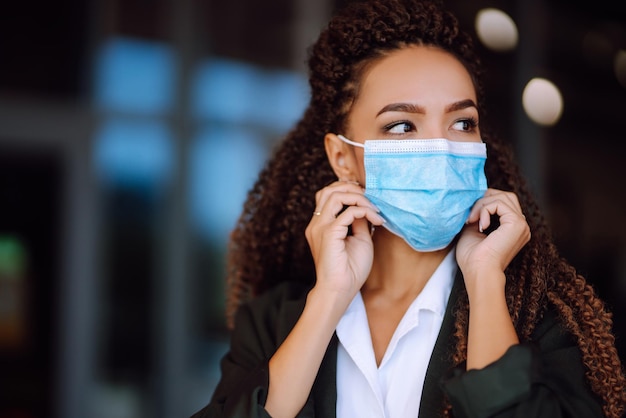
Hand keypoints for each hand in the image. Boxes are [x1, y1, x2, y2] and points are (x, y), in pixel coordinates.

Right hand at [305, 181, 384, 298]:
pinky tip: (375, 219)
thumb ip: (359, 222)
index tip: (368, 199)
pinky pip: (348, 212)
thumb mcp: (359, 240)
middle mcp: (317, 224)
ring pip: (335, 195)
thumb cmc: (349, 271)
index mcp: (321, 226)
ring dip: (358, 197)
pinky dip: (364, 211)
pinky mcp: (329, 233)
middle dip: (351, 188)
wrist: (340, 291)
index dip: (348, 191)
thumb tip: (366, 207)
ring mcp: (320, 227)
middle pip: (328, 190)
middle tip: (370, 197)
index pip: (328, 196)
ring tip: (373, 207)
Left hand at [456, 188, 530, 293]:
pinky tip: (480, 225)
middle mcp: (520, 226)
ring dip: (481, 205)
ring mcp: (521, 224)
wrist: (479, 272)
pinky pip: (499, 203)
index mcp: (512, 229)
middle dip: (485, 199)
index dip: (484, 202)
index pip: (503, 202)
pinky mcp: (517, 223)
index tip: (469, 217)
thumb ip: (477, 215)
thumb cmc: (473, 258)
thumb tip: (473, 199)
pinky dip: (485, 209)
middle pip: (506, 196)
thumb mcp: (472, 230)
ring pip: (502, 197)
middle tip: (470, 215)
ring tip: (471, 220)